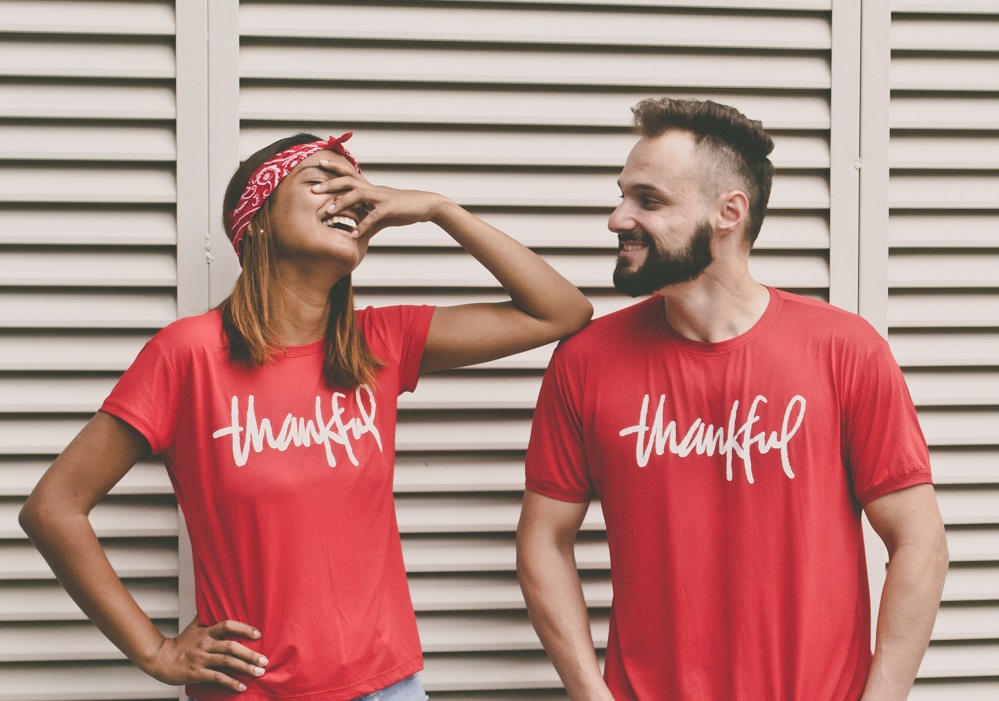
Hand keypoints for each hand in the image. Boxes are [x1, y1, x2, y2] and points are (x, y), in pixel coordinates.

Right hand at [143, 617, 266, 691]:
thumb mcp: (193, 627)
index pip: (227, 626)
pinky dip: (231, 683)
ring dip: (245, 668)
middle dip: (250, 654)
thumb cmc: (180, 643)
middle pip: (231, 647)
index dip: (244, 629)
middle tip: (265, 660)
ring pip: (227, 663)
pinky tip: (242, 687)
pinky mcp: (197, 673)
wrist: (160, 659)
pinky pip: (217, 678)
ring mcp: (201, 659)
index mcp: (206, 633)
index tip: (258, 634)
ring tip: (259, 672)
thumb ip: (206, 618)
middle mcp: (205, 644)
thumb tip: (215, 604)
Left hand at [313, 160, 451, 238]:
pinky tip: (353, 235)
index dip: (335, 167)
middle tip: (313, 189)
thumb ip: (368, 220)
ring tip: (328, 212)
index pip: (350, 174)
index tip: (319, 163)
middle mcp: (374, 189)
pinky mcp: (391, 208)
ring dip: (342, 202)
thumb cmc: (405, 208)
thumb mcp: (384, 213)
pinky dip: (363, 226)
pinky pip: (374, 216)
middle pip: (348, 180)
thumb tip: (356, 232)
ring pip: (358, 194)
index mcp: (371, 188)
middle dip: (330, 184)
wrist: (427, 206)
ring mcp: (382, 197)